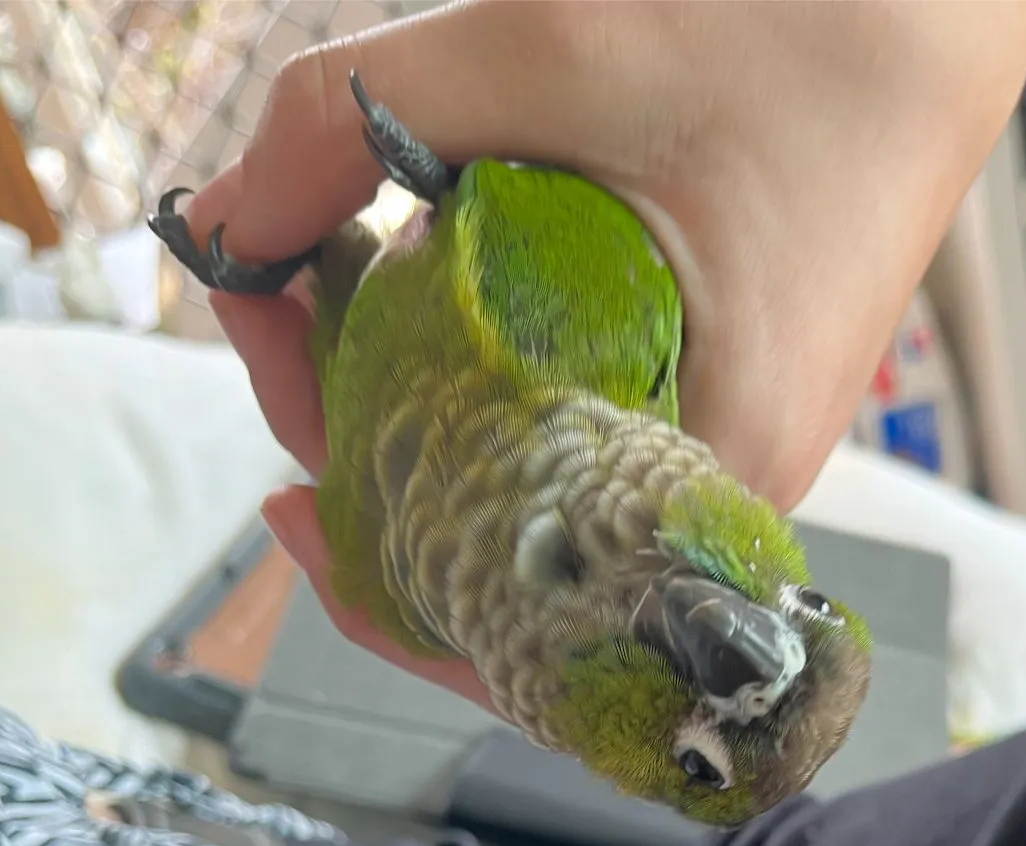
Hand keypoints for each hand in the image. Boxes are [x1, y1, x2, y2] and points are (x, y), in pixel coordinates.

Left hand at [187, 0, 1025, 704]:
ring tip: (324, 285)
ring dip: (404, 389)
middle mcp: (720, 477)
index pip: (516, 607)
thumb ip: (351, 122)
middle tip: (271, 304)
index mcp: (714, 462)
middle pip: (499, 531)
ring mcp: (715, 428)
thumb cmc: (807, 19)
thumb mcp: (554, 46)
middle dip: (360, 436)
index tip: (282, 497)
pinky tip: (412, 285)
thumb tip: (219, 218)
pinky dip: (469, 363)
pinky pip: (561, 417)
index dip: (379, 573)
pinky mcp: (706, 376)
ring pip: (524, 470)